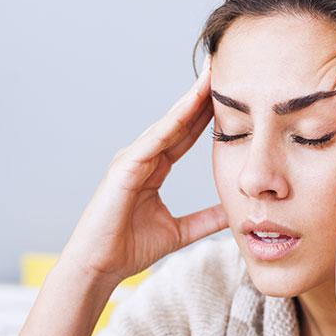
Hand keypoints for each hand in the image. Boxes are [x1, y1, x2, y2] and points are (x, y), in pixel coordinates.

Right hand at [59, 56, 227, 287]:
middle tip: (222, 68)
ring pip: (167, 124)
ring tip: (211, 77)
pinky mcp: (123, 168)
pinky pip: (153, 141)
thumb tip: (234, 212)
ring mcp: (131, 160)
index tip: (231, 94)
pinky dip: (171, 122)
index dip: (207, 114)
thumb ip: (206, 219)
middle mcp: (142, 158)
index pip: (187, 134)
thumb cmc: (130, 248)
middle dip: (200, 96)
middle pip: (178, 121)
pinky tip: (189, 105)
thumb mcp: (181, 231)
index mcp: (154, 168)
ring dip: (189, 100)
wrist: (100, 267)